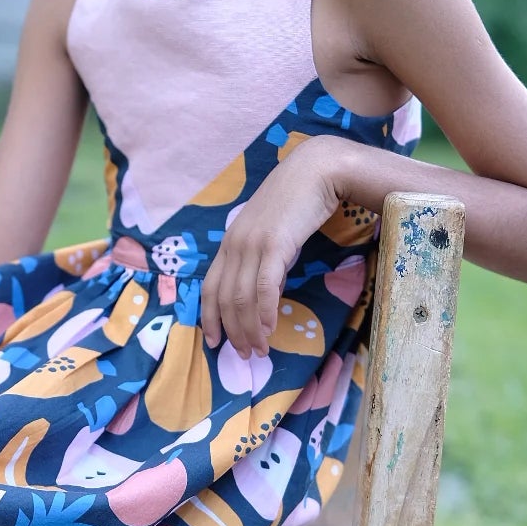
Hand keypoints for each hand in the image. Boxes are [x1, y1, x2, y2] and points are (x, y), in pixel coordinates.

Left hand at [200, 138, 342, 358]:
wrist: (316, 170)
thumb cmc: (298, 201)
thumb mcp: (273, 233)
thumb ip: (265, 260)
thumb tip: (267, 292)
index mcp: (230, 242)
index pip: (210, 286)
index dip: (210, 317)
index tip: (214, 341)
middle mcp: (234, 244)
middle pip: (224, 299)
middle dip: (232, 331)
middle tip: (245, 355)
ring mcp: (252, 244)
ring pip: (241, 298)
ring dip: (249, 329)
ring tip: (259, 350)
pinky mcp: (274, 244)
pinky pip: (264, 287)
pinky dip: (264, 312)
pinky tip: (270, 330)